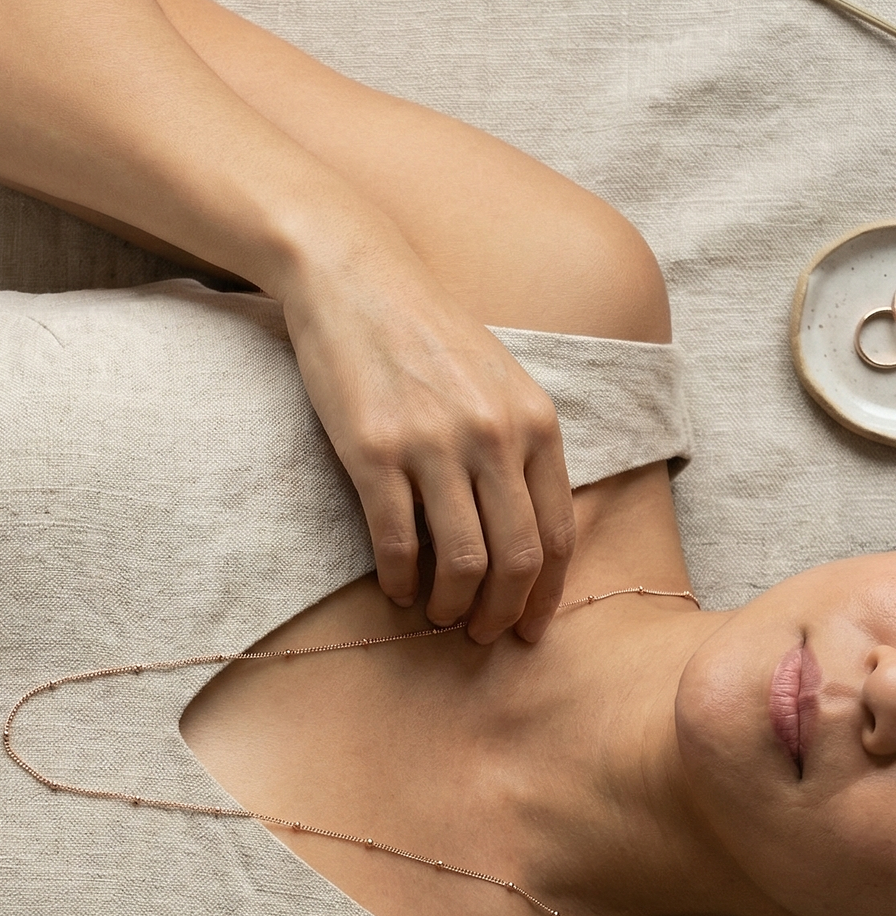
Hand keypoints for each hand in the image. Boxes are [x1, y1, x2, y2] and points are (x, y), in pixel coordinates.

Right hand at [279, 233, 574, 642]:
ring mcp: (434, 444)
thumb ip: (521, 446)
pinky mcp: (374, 452)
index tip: (531, 628)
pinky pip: (397, 541)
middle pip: (516, 557)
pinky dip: (400, 579)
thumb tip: (524, 529)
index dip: (546, 595)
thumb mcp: (500, 382)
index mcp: (535, 422)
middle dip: (503, 613)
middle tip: (482, 637)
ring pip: (462, 559)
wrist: (358, 279)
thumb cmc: (428, 334)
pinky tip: (396, 590)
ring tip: (437, 616)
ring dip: (451, 605)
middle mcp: (493, 435)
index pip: (558, 534)